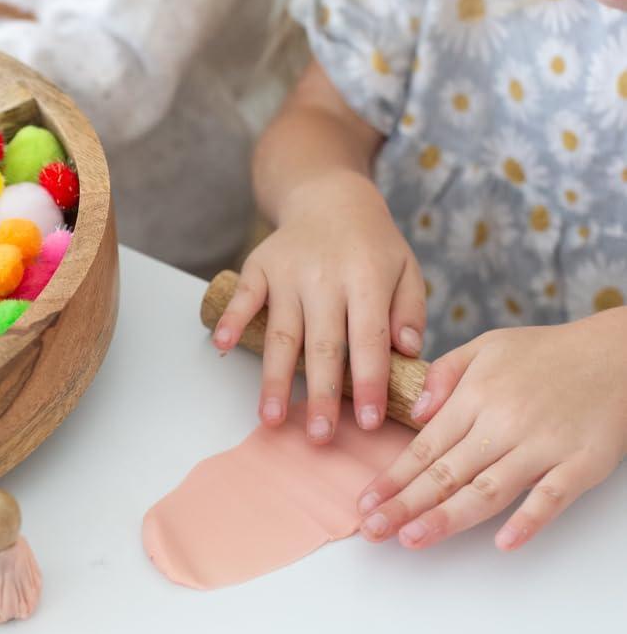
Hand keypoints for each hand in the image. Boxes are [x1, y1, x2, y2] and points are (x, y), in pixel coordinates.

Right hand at [213, 170, 425, 443]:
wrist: (329, 196)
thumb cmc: (371, 243)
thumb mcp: (406, 267)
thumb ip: (411, 310)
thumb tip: (408, 353)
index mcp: (367, 278)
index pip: (369, 339)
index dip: (370, 382)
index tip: (369, 422)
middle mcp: (326, 277)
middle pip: (323, 345)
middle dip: (322, 395)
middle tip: (320, 437)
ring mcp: (288, 272)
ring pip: (282, 333)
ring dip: (275, 379)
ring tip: (271, 419)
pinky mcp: (259, 266)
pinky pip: (244, 297)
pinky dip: (231, 319)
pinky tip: (222, 346)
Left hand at [357, 310, 626, 550]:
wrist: (617, 353)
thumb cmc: (547, 353)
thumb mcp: (486, 345)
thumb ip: (445, 374)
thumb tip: (416, 411)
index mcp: (476, 396)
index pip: (425, 446)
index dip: (393, 477)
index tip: (366, 502)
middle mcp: (504, 422)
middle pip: (448, 473)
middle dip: (406, 504)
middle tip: (374, 530)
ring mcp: (544, 445)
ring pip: (489, 489)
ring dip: (449, 518)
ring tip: (413, 539)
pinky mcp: (582, 463)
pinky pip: (553, 497)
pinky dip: (529, 520)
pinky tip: (503, 542)